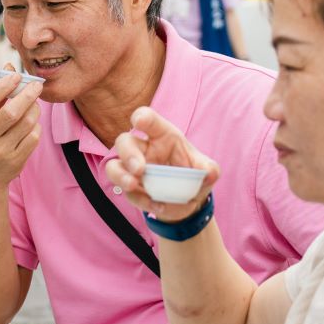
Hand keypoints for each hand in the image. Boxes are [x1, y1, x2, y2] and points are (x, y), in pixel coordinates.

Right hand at [0, 67, 43, 187]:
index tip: (17, 75)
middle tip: (36, 85)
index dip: (4, 85)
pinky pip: (33, 137)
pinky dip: (36, 127)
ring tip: (34, 105)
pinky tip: (32, 124)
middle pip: (11, 112)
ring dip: (34, 110)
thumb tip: (9, 67)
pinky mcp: (14, 162)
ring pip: (26, 124)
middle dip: (27, 95)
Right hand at [104, 106, 220, 223]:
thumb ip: (208, 168)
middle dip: (128, 154)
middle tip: (139, 169)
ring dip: (121, 176)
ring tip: (132, 186)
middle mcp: (143, 150)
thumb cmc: (193, 173)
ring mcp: (133, 170)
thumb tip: (210, 173)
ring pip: (114, 167)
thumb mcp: (206, 169)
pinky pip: (129, 194)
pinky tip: (160, 206)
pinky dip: (143, 201)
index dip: (141, 117)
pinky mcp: (132, 190)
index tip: (138, 122)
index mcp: (162, 136)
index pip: (149, 120)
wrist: (189, 200)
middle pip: (124, 142)